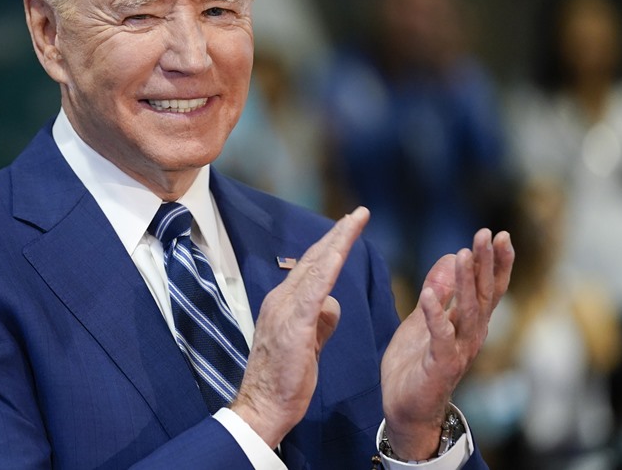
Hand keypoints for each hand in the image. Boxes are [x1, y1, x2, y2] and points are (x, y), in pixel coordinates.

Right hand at [231, 207, 369, 447]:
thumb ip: (320, 322)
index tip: (348, 228)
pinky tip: (340, 253)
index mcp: (285, 304)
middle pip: (314, 259)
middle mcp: (281, 299)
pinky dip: (327, 268)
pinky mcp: (293, 325)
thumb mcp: (307, 345)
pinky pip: (314, 290)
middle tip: (359, 214)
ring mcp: (285, 310)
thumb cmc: (284, 381)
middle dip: (337, 234)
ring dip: (337, 242)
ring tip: (355, 222)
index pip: (312, 268)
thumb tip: (333, 304)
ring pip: (315, 267)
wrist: (262, 407)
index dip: (331, 246)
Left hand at [380, 229, 513, 459]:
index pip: (488, 288)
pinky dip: (435, 315)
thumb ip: (439, 292)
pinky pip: (440, 337)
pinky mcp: (441, 365)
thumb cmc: (417, 366)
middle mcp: (471, 335)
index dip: (495, 262)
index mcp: (469, 324)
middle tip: (487, 234)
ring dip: (466, 282)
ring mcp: (459, 350)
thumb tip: (450, 257)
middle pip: (484, 294)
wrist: (406, 410)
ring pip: (468, 311)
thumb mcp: (424, 320)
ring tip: (463, 253)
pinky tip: (428, 294)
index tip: (498, 234)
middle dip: (486, 263)